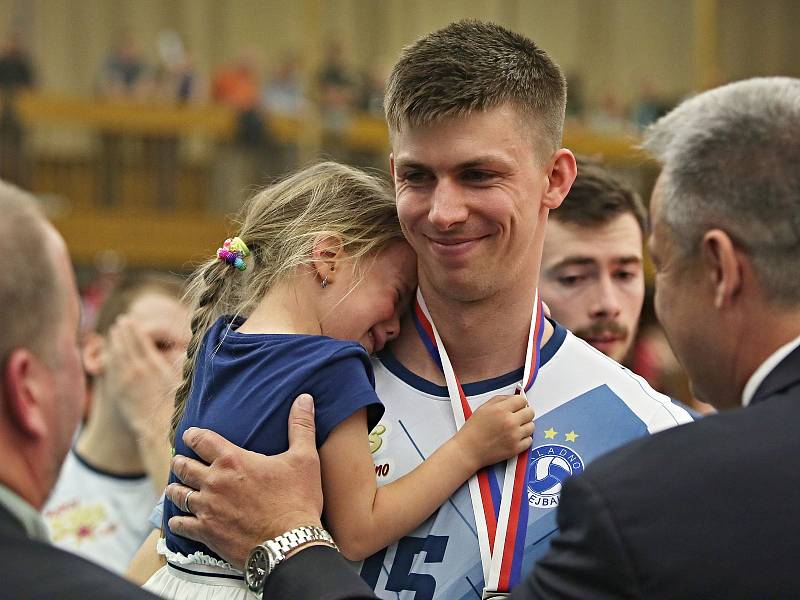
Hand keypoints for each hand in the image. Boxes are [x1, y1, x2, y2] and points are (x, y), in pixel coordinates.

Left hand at [101, 316, 179, 436]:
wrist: (158, 428)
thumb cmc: (175, 406)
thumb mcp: (180, 380)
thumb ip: (174, 364)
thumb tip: (176, 352)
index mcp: (154, 365)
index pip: (141, 341)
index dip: (135, 330)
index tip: (131, 320)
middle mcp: (137, 370)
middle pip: (126, 344)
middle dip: (123, 332)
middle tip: (121, 321)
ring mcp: (125, 380)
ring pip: (117, 355)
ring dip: (114, 342)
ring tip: (113, 332)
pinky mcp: (118, 391)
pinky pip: (112, 369)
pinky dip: (110, 357)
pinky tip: (110, 352)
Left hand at [166, 394, 322, 567]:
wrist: (290, 544)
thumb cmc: (297, 500)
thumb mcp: (304, 459)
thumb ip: (301, 426)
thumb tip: (304, 399)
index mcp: (233, 460)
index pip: (202, 440)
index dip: (192, 435)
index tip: (189, 435)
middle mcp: (214, 481)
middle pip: (184, 466)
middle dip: (180, 461)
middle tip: (179, 461)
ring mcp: (207, 508)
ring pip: (178, 494)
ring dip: (175, 489)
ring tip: (175, 487)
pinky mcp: (206, 532)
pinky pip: (180, 525)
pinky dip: (177, 522)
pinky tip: (176, 521)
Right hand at [454, 392, 533, 471]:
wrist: (468, 450)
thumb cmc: (473, 430)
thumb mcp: (483, 408)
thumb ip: (500, 399)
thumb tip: (514, 398)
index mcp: (501, 409)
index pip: (522, 400)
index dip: (520, 403)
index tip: (517, 406)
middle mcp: (510, 422)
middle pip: (530, 412)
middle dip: (525, 413)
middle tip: (517, 416)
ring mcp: (514, 436)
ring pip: (531, 426)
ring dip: (525, 426)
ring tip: (514, 428)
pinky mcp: (516, 448)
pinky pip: (529, 440)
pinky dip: (524, 438)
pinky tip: (514, 437)